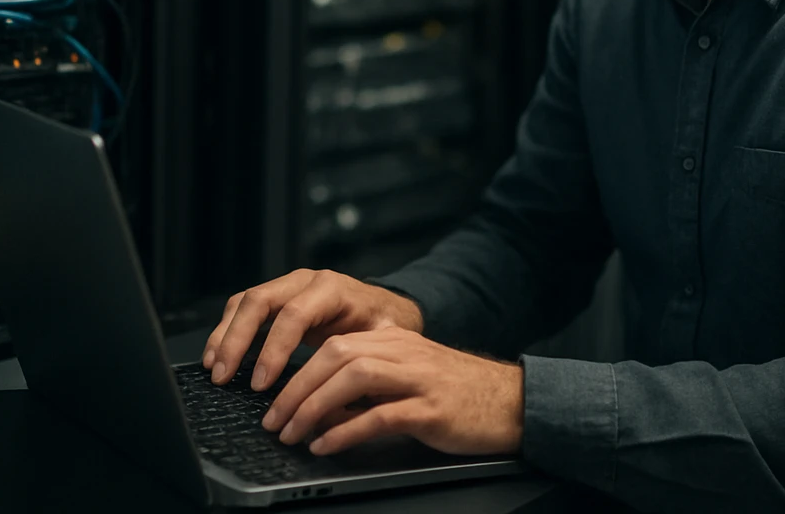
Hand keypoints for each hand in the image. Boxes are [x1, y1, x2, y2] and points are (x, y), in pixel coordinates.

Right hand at [203, 268, 424, 389]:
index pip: (293, 315)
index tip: (260, 383)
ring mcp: (287, 285)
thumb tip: (335, 396)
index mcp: (332, 290)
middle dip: (236, 339)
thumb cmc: (383, 327)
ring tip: (214, 368)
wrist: (384, 307)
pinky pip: (244, 307)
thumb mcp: (381, 341)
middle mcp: (305, 281)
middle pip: (259, 301)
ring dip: (224, 335)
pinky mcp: (276, 296)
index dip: (273, 349)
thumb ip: (360, 360)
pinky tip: (218, 356)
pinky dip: (227, 330)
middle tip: (223, 375)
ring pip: (246, 302)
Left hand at [261, 326, 522, 456]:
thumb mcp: (407, 377)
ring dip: (314, 407)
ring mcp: (418, 378)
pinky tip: (326, 445)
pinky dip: (346, 430)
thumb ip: (367, 383)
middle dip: (296, 389)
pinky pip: (380, 415)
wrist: (512, 402)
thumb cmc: (457, 394)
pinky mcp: (431, 409)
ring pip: (353, 377)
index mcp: (393, 339)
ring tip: (292, 433)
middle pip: (335, 356)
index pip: (332, 344)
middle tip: (273, 419)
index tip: (274, 400)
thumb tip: (318, 405)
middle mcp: (403, 351)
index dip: (296, 371)